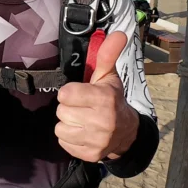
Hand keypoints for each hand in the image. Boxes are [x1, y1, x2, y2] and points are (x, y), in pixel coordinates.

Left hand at [55, 31, 139, 162]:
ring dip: (68, 123)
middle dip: (69, 108)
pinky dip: (70, 137)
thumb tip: (119, 33)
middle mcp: (102, 121)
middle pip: (61, 111)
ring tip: (82, 120)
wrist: (127, 132)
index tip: (79, 93)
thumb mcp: (109, 76)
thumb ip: (108, 54)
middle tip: (83, 108)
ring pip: (60, 128)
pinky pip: (63, 142)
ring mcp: (97, 140)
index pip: (65, 94)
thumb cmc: (112, 100)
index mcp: (104, 99)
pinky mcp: (91, 155)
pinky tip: (82, 132)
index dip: (70, 92)